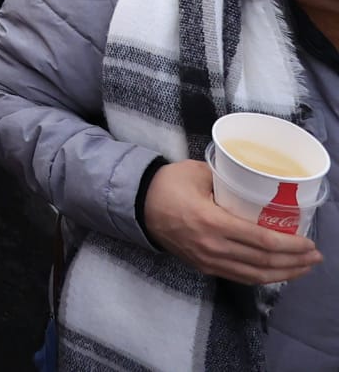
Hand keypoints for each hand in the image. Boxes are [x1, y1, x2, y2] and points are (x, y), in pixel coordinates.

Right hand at [141, 159, 320, 284]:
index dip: (290, 245)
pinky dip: (263, 277)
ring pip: (254, 275)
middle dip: (295, 262)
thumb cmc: (166, 184)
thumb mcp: (198, 172)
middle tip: (315, 257)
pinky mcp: (203, 266)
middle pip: (263, 262)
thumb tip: (255, 183)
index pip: (261, 240)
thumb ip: (227, 180)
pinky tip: (276, 272)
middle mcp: (212, 247)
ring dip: (283, 274)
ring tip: (303, 268)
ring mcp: (207, 260)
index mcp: (212, 222)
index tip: (310, 243)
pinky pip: (240, 277)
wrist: (136, 204)